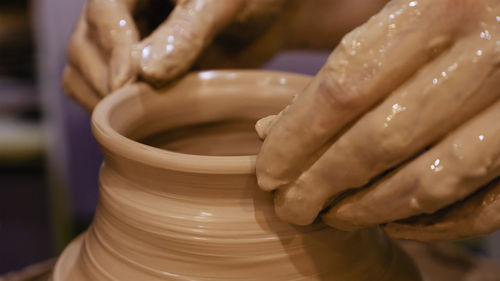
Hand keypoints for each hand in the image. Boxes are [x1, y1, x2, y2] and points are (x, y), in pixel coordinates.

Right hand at [62, 0, 388, 110]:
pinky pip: (102, 91)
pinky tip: (137, 123)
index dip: (112, 48)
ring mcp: (123, 43)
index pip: (103, 11)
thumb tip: (144, 72)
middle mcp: (121, 12)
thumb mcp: (221, 5)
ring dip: (102, 101)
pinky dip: (112, 111)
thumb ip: (186, 33)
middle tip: (135, 111)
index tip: (127, 84)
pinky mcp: (134, 71)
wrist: (268, 16)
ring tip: (136, 119)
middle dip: (105, 81)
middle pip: (83, 46)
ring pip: (82, 72)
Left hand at [256, 0, 499, 240]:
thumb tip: (273, 130)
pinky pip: (484, 207)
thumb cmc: (457, 9)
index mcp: (440, 9)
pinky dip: (433, 225)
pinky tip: (393, 221)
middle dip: (321, 185)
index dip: (296, 140)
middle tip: (291, 207)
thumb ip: (345, 66)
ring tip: (332, 217)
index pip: (343, 92)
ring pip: (430, 182)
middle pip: (378, 142)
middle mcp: (486, 57)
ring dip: (369, 210)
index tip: (268, 172)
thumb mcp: (405, 11)